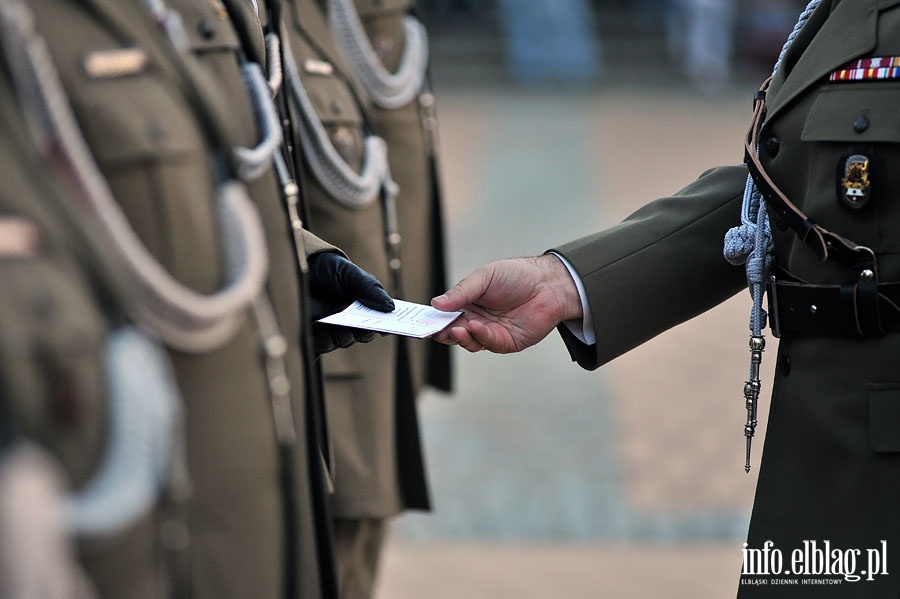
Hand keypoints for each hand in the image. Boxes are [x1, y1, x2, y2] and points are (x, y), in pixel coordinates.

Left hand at [307, 252, 393, 354]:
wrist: (301, 268)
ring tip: (332, 318)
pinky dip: (324, 336)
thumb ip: (370, 289)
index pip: (381, 321)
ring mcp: (334, 328)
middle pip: (364, 335)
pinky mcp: (317, 334)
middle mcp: (352, 320)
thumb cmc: (329, 270)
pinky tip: (319, 323)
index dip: (387, 326)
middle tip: (357, 322)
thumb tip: (391, 307)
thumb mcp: (352, 274)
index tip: (389, 327)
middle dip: (363, 331)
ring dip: (342, 333)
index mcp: (365, 306)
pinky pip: (325, 345)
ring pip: (345, 342)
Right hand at [431, 254, 581, 353]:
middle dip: (441, 332)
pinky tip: (478, 326)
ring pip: (467, 342)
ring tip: (456, 328)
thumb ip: (460, 292)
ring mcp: (490, 332)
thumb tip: (436, 304)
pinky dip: (481, 336)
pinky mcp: (506, 342)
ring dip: (460, 337)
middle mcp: (476, 320)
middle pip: (451, 332)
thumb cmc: (517, 276)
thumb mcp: (484, 277)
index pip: (443, 315)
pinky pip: (488, 343)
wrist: (548, 284)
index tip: (417, 322)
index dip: (430, 319)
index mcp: (467, 303)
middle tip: (432, 330)